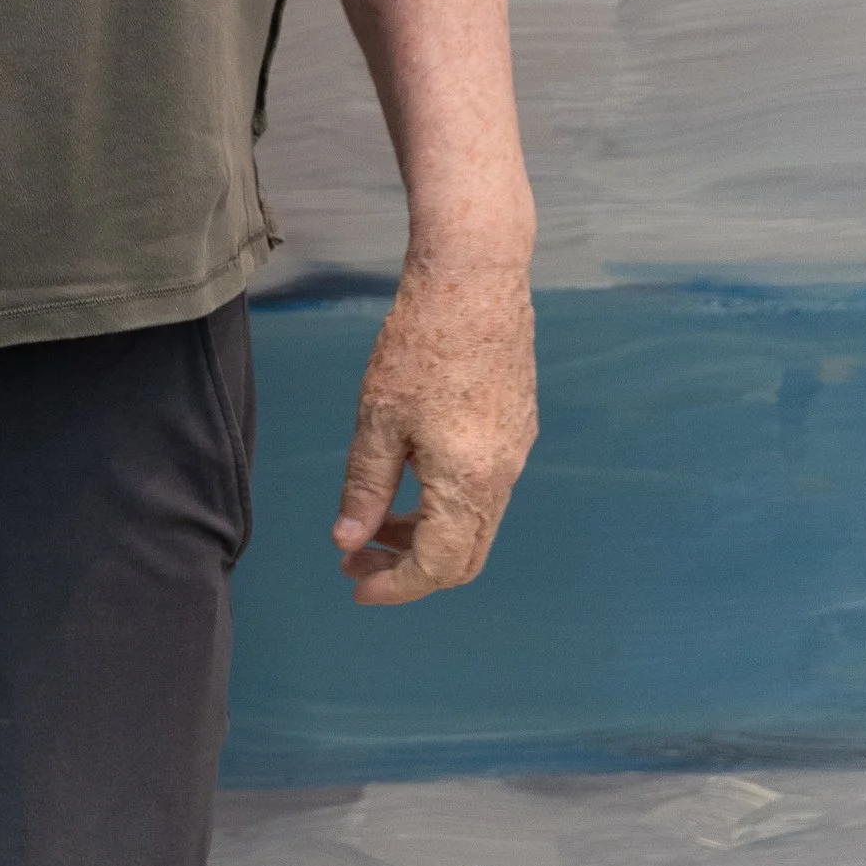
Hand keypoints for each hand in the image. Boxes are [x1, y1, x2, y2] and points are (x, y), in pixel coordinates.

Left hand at [333, 255, 535, 605]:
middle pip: (463, 557)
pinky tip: (407, 475)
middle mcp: (502, 477)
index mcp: (469, 483)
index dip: (395, 586)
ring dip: (424, 533)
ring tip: (371, 519)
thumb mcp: (378, 418)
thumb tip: (348, 541)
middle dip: (409, 568)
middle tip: (356, 557)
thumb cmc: (420, 343)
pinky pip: (483, 489)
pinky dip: (444, 502)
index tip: (355, 584)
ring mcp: (515, 452)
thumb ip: (365, 487)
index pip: (437, 566)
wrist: (475, 279)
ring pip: (474, 523)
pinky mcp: (517, 427)